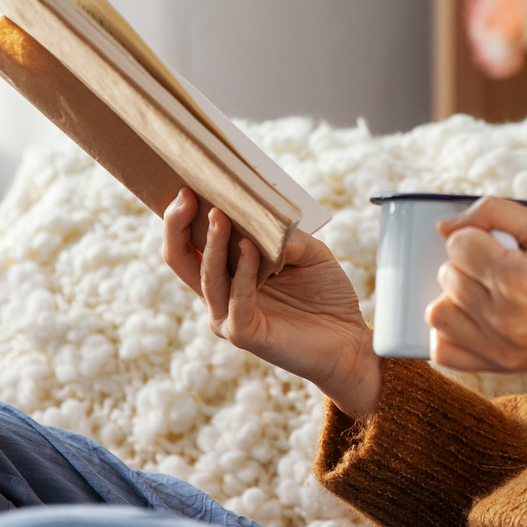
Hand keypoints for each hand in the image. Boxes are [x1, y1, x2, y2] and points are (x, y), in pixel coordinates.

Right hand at [162, 190, 379, 418]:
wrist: (349, 339)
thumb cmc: (326, 294)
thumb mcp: (310, 252)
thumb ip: (286, 236)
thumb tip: (265, 218)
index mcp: (227, 274)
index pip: (188, 244)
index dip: (180, 217)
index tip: (187, 187)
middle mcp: (219, 296)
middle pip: (180, 260)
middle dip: (177, 226)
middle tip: (187, 196)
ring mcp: (228, 317)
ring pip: (206, 277)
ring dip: (213, 244)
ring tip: (220, 216)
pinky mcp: (244, 334)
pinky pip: (237, 299)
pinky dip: (243, 272)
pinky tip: (250, 248)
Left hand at [427, 196, 526, 372]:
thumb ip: (496, 214)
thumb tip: (445, 226)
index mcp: (519, 280)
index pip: (458, 245)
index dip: (478, 234)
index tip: (505, 242)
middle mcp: (504, 319)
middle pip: (447, 275)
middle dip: (469, 261)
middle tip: (506, 263)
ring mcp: (501, 348)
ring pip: (438, 313)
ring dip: (455, 295)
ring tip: (488, 289)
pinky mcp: (502, 367)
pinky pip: (445, 352)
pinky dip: (451, 331)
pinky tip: (476, 316)